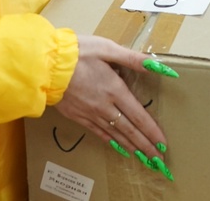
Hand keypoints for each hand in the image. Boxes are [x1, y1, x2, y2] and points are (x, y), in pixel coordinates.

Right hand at [54, 34, 165, 160]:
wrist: (46, 65)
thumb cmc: (78, 52)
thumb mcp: (107, 48)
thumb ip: (133, 59)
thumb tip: (157, 66)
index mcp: (115, 89)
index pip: (139, 116)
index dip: (152, 131)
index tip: (163, 144)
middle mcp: (105, 106)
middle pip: (129, 130)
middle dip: (145, 146)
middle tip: (158, 160)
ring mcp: (90, 113)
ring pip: (115, 134)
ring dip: (131, 147)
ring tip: (143, 157)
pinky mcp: (78, 116)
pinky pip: (98, 132)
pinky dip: (111, 141)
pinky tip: (118, 147)